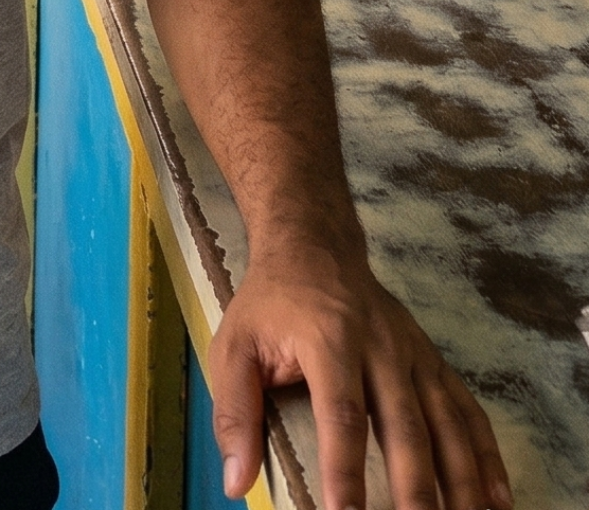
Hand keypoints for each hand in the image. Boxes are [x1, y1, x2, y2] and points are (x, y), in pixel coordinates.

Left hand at [210, 244, 509, 509]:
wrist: (314, 246)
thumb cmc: (271, 304)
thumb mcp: (234, 345)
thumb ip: (234, 413)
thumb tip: (237, 483)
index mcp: (328, 340)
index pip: (341, 414)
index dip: (345, 470)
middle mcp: (380, 347)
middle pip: (405, 427)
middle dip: (415, 490)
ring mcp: (413, 354)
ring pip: (447, 425)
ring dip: (462, 482)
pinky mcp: (432, 361)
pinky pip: (467, 411)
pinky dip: (487, 457)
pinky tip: (497, 500)